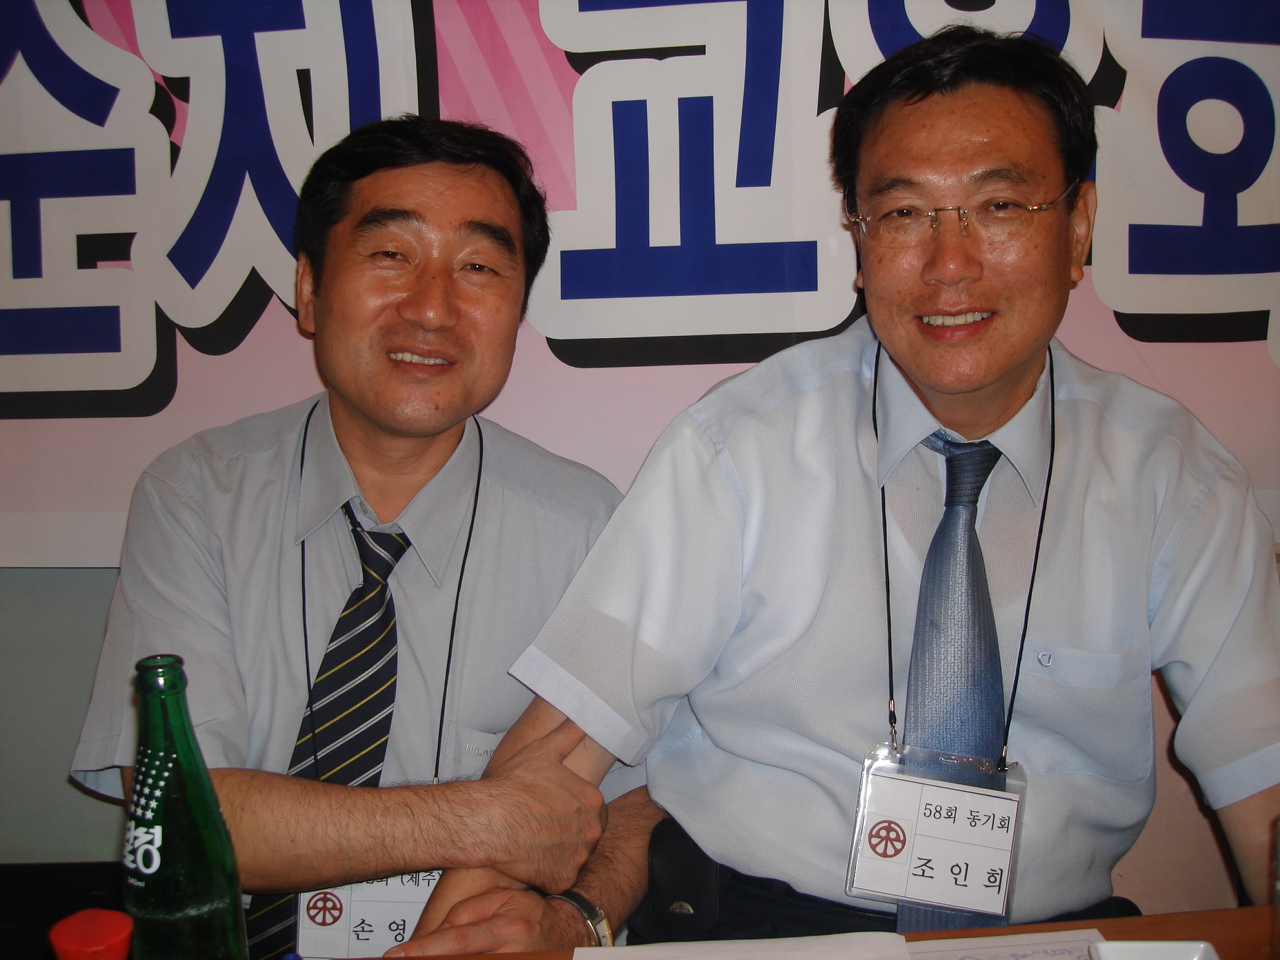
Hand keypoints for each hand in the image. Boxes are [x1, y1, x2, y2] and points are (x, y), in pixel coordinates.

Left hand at [384, 888, 589, 955]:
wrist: (567, 935)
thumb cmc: (533, 915)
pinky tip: (445, 957)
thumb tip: (437, 936)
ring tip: (425, 955)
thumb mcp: (503, 899)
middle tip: (404, 958)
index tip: (398, 955)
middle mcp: (512, 952)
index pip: (458, 940)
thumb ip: (467, 912)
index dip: (425, 950)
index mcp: (508, 928)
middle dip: (430, 959)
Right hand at [467, 719, 605, 891]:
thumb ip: (568, 735)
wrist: (488, 820)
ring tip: (534, 841)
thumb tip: (582, 719)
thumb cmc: (512, 785)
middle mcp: (592, 830)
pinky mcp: (561, 878)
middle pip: (586, 833)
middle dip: (568, 831)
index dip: (571, 808)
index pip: (592, 808)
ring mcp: (578, 856)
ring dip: (559, 852)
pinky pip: (559, 877)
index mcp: (592, 800)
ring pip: (574, 856)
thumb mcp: (542, 750)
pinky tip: (530, 858)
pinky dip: (547, 871)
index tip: (552, 808)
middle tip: (542, 826)